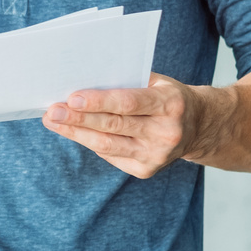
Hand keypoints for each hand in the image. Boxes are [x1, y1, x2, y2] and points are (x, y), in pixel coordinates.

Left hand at [42, 76, 228, 178]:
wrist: (198, 127)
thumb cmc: (168, 97)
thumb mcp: (156, 82)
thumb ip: (125, 81)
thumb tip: (83, 80)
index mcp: (170, 104)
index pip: (128, 103)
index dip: (99, 101)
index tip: (72, 97)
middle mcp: (165, 133)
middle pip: (113, 126)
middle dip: (78, 118)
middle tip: (52, 110)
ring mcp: (156, 155)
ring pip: (107, 145)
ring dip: (75, 132)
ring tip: (53, 121)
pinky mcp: (146, 170)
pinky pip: (110, 155)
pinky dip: (89, 141)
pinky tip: (74, 131)